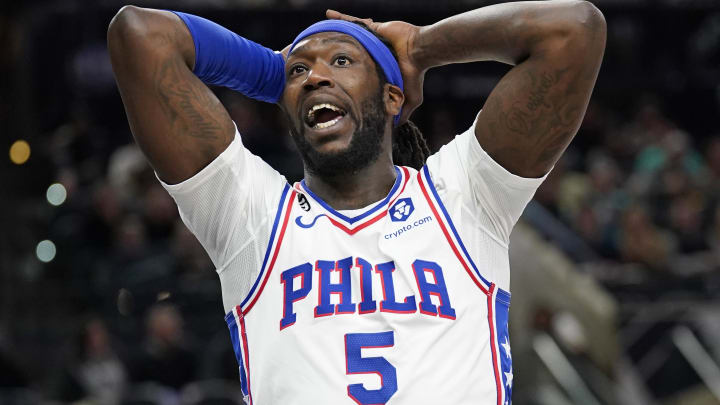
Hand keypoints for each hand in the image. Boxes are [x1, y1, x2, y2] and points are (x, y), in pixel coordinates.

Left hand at [326, 9, 425, 123]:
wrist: (419, 53)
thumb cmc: (415, 74)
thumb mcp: (411, 99)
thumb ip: (403, 111)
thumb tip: (395, 127)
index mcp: (378, 67)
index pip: (360, 70)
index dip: (348, 74)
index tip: (335, 82)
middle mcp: (373, 53)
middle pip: (350, 52)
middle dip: (337, 53)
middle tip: (320, 57)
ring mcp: (372, 40)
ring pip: (350, 36)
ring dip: (336, 33)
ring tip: (318, 33)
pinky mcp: (373, 28)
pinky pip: (353, 21)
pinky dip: (341, 17)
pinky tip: (328, 14)